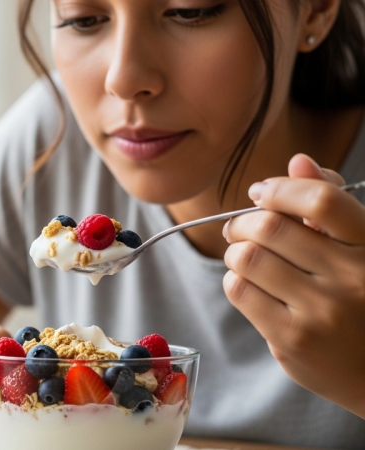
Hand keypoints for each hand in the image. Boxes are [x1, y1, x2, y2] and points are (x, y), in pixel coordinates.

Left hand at [222, 153, 364, 417]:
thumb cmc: (362, 299)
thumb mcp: (360, 248)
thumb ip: (331, 204)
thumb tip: (298, 161)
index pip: (322, 201)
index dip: (280, 189)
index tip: (261, 192)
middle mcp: (353, 278)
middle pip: (272, 228)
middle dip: (243, 221)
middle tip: (238, 228)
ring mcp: (322, 311)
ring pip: (249, 258)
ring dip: (236, 251)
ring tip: (244, 256)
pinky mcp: (293, 339)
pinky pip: (240, 290)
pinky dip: (234, 279)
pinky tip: (248, 283)